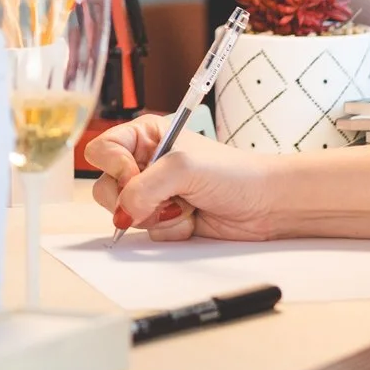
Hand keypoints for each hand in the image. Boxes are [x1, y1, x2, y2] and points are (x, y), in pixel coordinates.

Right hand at [82, 114, 288, 240]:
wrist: (266, 205)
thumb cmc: (235, 174)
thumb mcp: (184, 168)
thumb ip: (145, 187)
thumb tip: (123, 211)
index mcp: (146, 136)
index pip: (103, 150)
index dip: (115, 167)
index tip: (136, 177)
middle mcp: (145, 163)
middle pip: (107, 186)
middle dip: (135, 199)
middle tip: (165, 198)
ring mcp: (154, 194)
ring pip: (126, 214)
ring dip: (157, 216)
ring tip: (186, 205)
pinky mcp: (164, 220)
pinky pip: (147, 232)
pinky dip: (170, 229)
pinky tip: (192, 218)